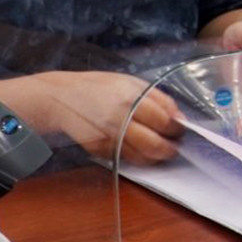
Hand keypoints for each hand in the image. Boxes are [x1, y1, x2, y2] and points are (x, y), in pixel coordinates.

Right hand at [0, 71, 183, 163]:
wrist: (61, 98)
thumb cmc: (98, 87)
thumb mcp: (129, 82)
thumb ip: (156, 99)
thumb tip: (178, 117)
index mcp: (131, 96)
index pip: (165, 119)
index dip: (177, 127)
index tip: (181, 129)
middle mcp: (120, 117)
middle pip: (156, 143)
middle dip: (170, 147)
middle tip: (174, 146)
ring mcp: (109, 136)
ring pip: (143, 156)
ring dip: (156, 156)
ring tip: (160, 150)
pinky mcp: (100, 149)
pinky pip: (127, 159)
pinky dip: (138, 158)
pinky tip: (140, 150)